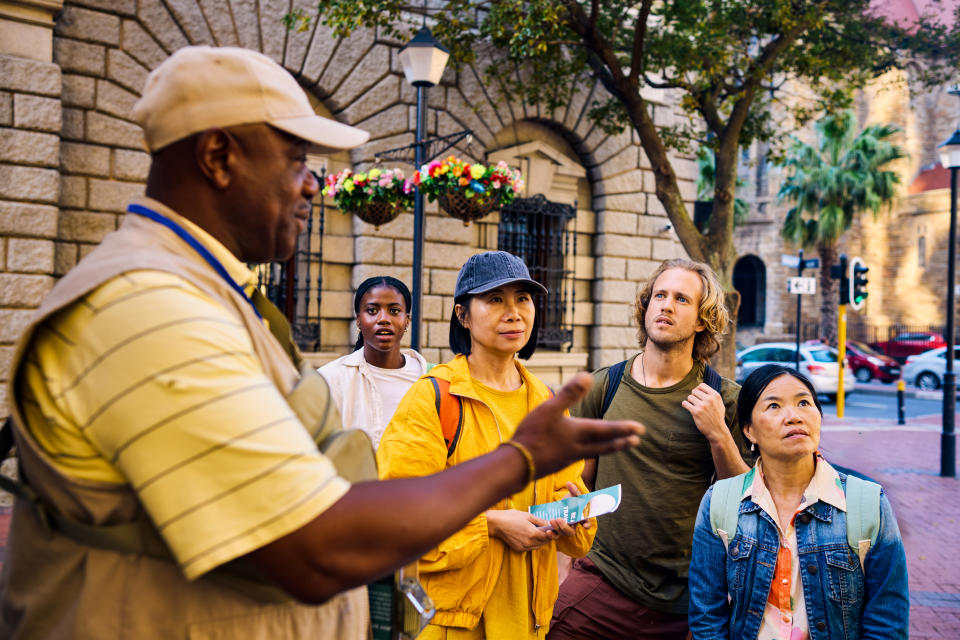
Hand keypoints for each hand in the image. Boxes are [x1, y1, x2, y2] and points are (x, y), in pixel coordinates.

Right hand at [486, 509, 557, 551]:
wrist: (497, 524)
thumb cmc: (511, 517)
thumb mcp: (527, 515)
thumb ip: (539, 521)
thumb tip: (548, 523)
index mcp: (533, 533)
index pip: (548, 537)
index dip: (551, 533)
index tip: (552, 529)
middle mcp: (529, 543)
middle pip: (544, 542)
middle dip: (547, 537)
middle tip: (546, 530)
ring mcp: (523, 547)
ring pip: (537, 546)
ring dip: (540, 541)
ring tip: (538, 533)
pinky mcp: (518, 549)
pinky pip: (530, 548)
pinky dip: (533, 544)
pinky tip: (530, 537)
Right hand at [512, 372, 643, 476]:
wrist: (516, 466)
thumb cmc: (533, 435)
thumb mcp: (549, 410)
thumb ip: (569, 394)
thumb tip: (587, 375)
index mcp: (578, 433)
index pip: (606, 430)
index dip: (623, 428)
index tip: (640, 429)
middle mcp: (577, 448)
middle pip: (605, 445)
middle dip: (621, 442)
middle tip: (637, 441)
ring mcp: (568, 458)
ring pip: (594, 452)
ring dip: (609, 448)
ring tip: (617, 446)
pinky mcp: (558, 463)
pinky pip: (581, 457)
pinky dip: (591, 453)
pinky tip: (583, 452)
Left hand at [547, 482, 592, 536]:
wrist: (562, 504)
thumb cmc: (571, 501)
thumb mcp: (572, 495)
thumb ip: (573, 490)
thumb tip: (569, 483)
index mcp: (580, 517)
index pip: (586, 523)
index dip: (587, 525)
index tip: (585, 525)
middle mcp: (574, 525)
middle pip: (572, 531)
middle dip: (565, 527)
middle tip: (560, 519)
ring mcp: (565, 528)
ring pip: (563, 533)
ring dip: (558, 528)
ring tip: (552, 520)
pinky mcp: (558, 530)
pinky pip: (556, 536)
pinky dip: (552, 535)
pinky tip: (548, 531)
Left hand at [682, 382, 727, 442]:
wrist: (717, 430)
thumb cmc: (717, 417)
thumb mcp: (720, 404)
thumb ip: (713, 395)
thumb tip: (702, 387)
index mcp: (715, 396)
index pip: (702, 385)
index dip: (698, 389)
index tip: (697, 394)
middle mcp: (709, 399)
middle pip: (694, 391)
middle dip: (693, 396)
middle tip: (695, 402)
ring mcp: (702, 405)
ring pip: (689, 397)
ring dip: (690, 401)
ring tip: (693, 406)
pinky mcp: (696, 412)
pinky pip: (685, 403)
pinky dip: (685, 405)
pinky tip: (688, 407)